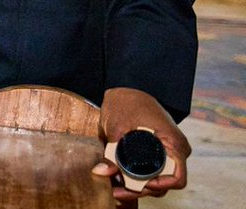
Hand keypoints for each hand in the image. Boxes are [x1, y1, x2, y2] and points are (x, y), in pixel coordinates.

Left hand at [91, 87, 189, 203]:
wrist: (128, 88)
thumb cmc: (129, 101)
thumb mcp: (118, 125)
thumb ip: (112, 151)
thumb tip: (102, 172)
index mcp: (174, 144)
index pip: (177, 178)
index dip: (160, 186)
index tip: (140, 185)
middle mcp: (174, 153)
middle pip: (163, 184)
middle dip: (141, 190)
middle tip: (118, 191)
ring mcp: (165, 154)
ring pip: (154, 180)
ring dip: (135, 186)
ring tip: (114, 188)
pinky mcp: (153, 154)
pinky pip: (148, 171)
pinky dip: (134, 177)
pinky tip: (116, 179)